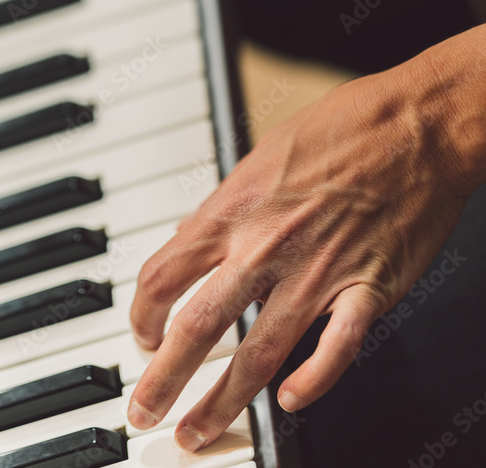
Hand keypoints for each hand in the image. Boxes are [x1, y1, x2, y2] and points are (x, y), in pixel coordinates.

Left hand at [127, 27, 485, 450]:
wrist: (417, 124)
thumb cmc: (345, 126)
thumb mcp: (264, 153)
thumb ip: (229, 205)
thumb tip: (194, 237)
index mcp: (236, 208)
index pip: (164, 274)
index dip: (142, 314)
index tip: (141, 335)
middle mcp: (267, 246)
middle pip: (196, 328)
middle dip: (162, 379)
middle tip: (143, 411)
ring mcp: (317, 273)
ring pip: (256, 354)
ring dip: (221, 402)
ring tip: (197, 432)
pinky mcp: (367, 289)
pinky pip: (334, 350)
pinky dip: (312, 381)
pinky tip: (291, 403)